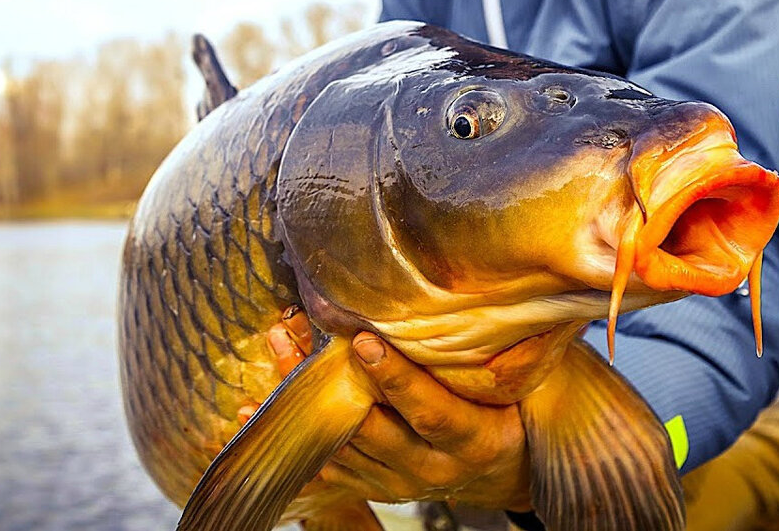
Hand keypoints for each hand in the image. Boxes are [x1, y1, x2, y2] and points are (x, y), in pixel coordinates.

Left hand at [245, 307, 533, 511]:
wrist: (502, 470)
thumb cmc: (513, 409)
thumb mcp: (528, 385)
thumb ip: (520, 349)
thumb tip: (526, 291)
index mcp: (475, 441)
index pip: (433, 412)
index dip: (397, 381)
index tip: (363, 342)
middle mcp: (433, 469)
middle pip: (373, 429)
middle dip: (332, 380)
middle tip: (297, 335)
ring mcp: (398, 482)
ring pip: (342, 443)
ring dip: (304, 398)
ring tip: (277, 345)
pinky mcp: (371, 486)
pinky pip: (321, 468)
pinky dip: (285, 440)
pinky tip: (250, 413)